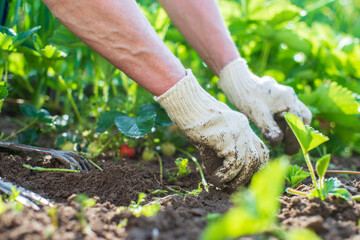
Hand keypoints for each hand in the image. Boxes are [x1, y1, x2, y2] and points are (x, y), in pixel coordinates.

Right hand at [155, 70, 268, 188]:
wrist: (184, 105)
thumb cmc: (193, 121)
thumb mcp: (211, 140)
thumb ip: (220, 156)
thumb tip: (224, 181)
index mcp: (243, 127)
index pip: (260, 150)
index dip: (254, 168)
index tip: (242, 178)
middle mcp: (246, 128)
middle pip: (260, 158)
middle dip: (249, 177)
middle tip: (234, 187)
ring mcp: (239, 132)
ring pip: (250, 164)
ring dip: (237, 180)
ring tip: (223, 184)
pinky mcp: (229, 137)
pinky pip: (234, 164)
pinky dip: (225, 176)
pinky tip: (215, 178)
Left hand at [219, 58, 311, 153]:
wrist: (237, 82)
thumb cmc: (247, 98)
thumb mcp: (258, 115)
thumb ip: (270, 129)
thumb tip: (278, 142)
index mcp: (289, 100)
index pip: (297, 125)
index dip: (294, 141)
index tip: (289, 152)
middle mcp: (290, 96)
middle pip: (302, 118)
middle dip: (297, 133)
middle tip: (287, 146)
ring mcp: (285, 95)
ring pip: (296, 114)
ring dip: (292, 127)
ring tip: (281, 138)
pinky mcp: (278, 97)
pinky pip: (288, 111)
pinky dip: (285, 121)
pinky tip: (274, 128)